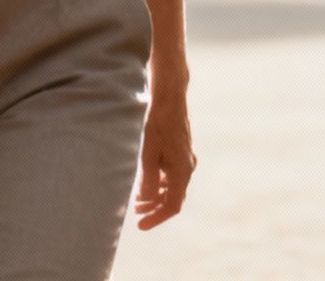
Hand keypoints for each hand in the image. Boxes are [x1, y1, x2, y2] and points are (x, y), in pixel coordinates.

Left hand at [135, 90, 195, 229]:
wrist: (170, 100)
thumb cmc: (157, 125)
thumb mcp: (148, 154)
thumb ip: (148, 179)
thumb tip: (146, 200)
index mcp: (182, 171)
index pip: (172, 205)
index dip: (156, 218)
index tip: (140, 225)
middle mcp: (188, 168)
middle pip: (173, 198)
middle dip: (154, 208)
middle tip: (136, 213)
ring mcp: (186, 160)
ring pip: (173, 187)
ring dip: (156, 196)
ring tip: (137, 201)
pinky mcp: (182, 153)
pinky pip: (173, 175)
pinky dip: (160, 183)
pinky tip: (146, 182)